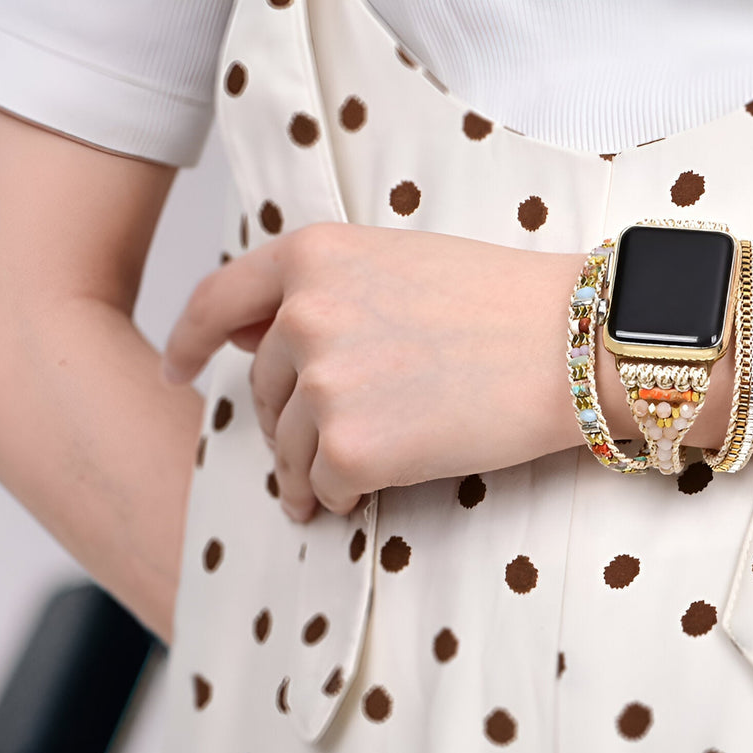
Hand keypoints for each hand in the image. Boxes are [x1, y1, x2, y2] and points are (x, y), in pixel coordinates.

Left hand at [162, 223, 582, 520]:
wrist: (575, 345)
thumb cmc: (501, 303)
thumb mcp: (394, 265)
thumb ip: (317, 294)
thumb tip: (252, 339)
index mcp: (313, 256)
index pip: (218, 301)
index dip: (187, 340)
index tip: (176, 369)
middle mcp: (305, 315)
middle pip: (263, 389)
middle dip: (284, 421)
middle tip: (317, 444)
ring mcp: (325, 384)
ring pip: (287, 445)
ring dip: (305, 469)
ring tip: (332, 484)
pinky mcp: (352, 448)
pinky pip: (322, 485)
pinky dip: (336, 496)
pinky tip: (360, 496)